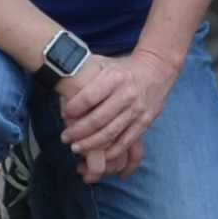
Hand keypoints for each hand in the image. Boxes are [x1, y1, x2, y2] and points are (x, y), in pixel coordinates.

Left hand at [58, 43, 171, 179]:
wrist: (157, 69)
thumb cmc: (123, 68)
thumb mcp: (104, 63)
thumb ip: (85, 72)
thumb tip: (60, 78)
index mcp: (115, 77)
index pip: (88, 98)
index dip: (73, 109)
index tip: (64, 114)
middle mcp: (127, 94)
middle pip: (97, 120)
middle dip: (77, 132)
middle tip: (65, 138)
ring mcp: (137, 110)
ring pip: (110, 134)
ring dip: (90, 144)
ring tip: (76, 147)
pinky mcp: (145, 122)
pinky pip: (126, 142)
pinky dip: (111, 152)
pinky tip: (99, 155)